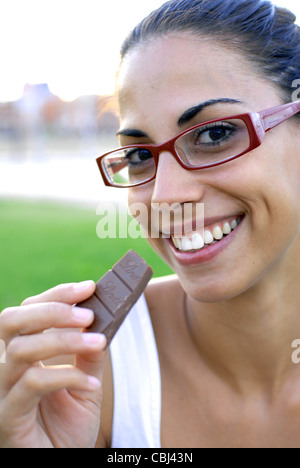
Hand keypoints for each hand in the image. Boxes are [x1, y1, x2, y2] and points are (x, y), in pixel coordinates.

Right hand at [0, 281, 106, 447]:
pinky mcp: (7, 416)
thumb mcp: (86, 382)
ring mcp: (2, 391)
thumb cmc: (68, 426)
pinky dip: (66, 376)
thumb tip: (106, 317)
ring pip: (21, 349)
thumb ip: (89, 351)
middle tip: (88, 313)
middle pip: (11, 320)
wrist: (63, 465)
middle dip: (52, 310)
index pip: (28, 312)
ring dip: (64, 340)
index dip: (56, 296)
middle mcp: (6, 367)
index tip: (90, 287)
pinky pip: (32, 384)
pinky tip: (92, 382)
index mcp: (22, 353)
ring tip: (98, 342)